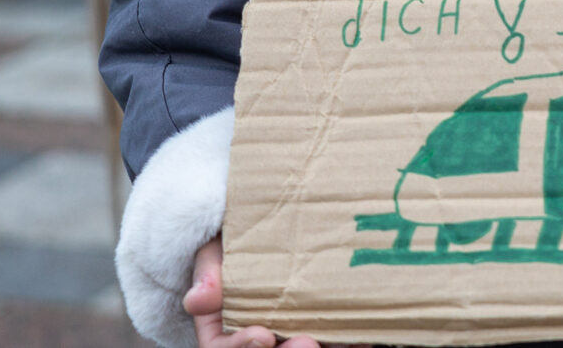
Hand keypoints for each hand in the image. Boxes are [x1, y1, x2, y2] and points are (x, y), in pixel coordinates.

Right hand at [183, 237, 364, 347]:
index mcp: (225, 331)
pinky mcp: (326, 330)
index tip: (263, 335)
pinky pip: (337, 342)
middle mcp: (261, 340)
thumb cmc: (238, 241)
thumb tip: (197, 300)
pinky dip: (351, 342)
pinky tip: (366, 337)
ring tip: (345, 343)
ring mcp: (294, 335)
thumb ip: (209, 272)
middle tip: (308, 344)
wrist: (274, 225)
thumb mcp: (217, 250)